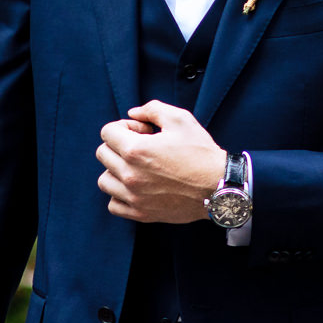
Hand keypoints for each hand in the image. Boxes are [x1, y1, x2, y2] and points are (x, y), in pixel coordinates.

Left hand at [97, 101, 225, 223]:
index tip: (142, 132)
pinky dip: (120, 195)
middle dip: (119, 146)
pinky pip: (113, 204)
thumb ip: (152, 109)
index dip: (124, 127)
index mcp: (135, 150)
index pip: (107, 132)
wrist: (220, 186)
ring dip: (116, 170)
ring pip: (104, 180)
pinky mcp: (140, 213)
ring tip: (137, 168)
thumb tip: (133, 113)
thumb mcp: (181, 120)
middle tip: (142, 148)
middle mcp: (129, 174)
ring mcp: (133, 196)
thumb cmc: (201, 153)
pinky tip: (136, 187)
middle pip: (103, 153)